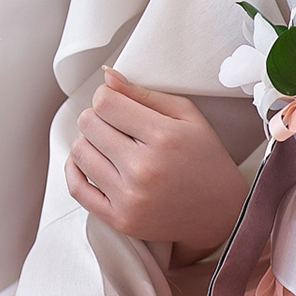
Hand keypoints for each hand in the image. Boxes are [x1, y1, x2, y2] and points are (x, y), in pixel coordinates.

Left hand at [65, 67, 251, 263]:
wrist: (221, 213)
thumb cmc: (205, 159)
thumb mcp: (187, 116)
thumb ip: (144, 94)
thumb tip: (107, 76)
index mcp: (163, 137)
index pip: (105, 103)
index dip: (107, 96)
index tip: (117, 103)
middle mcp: (144, 169)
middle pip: (88, 124)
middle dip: (98, 118)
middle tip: (116, 125)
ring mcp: (129, 198)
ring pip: (78, 152)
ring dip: (88, 142)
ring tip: (108, 144)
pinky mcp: (120, 219)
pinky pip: (76, 188)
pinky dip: (74, 170)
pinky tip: (88, 161)